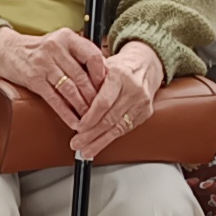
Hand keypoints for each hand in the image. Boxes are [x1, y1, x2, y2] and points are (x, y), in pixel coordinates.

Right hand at [0, 23, 107, 121]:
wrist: (7, 50)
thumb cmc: (38, 49)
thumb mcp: (60, 43)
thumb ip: (79, 54)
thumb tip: (105, 73)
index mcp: (67, 37)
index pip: (92, 56)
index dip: (102, 74)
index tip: (107, 87)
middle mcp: (56, 48)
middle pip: (82, 76)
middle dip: (94, 96)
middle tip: (103, 109)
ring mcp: (44, 64)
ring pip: (70, 89)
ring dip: (82, 107)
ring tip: (90, 119)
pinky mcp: (34, 79)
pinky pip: (54, 99)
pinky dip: (66, 113)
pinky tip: (73, 121)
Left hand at [67, 41, 164, 160]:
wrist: (145, 65)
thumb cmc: (119, 66)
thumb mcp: (103, 65)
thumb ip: (88, 81)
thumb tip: (69, 99)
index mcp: (120, 75)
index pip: (104, 102)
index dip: (90, 118)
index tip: (78, 127)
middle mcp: (133, 89)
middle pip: (110, 118)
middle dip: (91, 134)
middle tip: (77, 144)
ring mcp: (142, 102)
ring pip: (118, 128)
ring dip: (100, 142)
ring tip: (86, 150)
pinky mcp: (145, 113)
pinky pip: (126, 129)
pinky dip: (111, 138)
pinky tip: (99, 144)